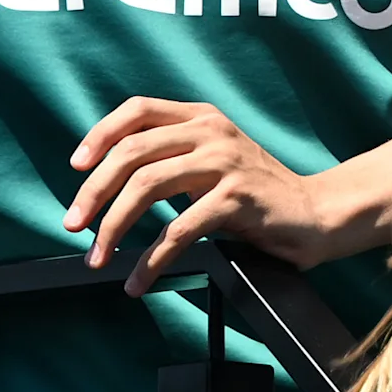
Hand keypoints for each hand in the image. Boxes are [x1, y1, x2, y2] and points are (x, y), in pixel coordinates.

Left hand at [65, 97, 332, 292]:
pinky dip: (151, 260)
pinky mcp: (237, 199)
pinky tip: (137, 281)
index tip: (76, 167)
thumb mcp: (210, 160)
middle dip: (93, 192)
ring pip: (146, 187)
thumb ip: (168, 156)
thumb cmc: (255, 192)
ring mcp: (225, 163)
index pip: (137, 110)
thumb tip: (102, 179)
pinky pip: (179, 231)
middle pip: (131, 153)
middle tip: (72, 224)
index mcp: (200, 117)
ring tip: (96, 258)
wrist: (319, 213)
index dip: (99, 135)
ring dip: (112, 227)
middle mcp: (211, 132)